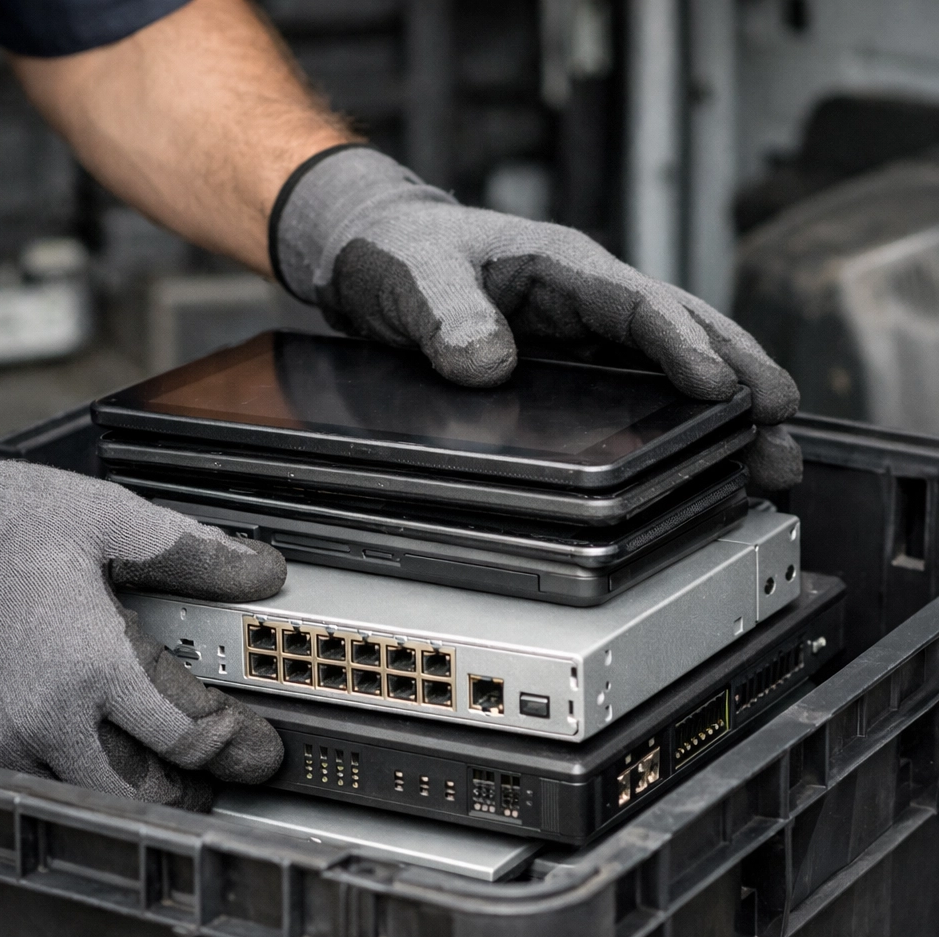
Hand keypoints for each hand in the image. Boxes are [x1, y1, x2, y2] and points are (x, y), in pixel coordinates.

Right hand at [0, 433, 286, 809]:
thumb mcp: (109, 519)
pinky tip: (90, 756)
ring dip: (134, 798)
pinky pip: (30, 790)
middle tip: (218, 776)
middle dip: (193, 793)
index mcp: (92, 659)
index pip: (189, 733)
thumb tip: (260, 570)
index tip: (262, 752)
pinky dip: (72, 785)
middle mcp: (45, 715)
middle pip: (143, 795)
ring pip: (86, 806)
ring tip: (159, 772)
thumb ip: (194, 553)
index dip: (240, 748)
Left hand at [272, 145, 801, 489]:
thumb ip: (445, 312)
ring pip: (668, 368)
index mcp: (563, 265)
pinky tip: (695, 459)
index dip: (687, 345)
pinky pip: (632, 392)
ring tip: (766, 461)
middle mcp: (586, 300)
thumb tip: (487, 362)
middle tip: (785, 431)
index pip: (642, 304)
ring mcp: (583, 334)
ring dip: (719, 412)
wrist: (377, 252)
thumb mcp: (412, 274)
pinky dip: (670, 422)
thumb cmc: (398, 250)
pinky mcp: (569, 364)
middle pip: (683, 333)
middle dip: (739, 377)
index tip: (724, 388)